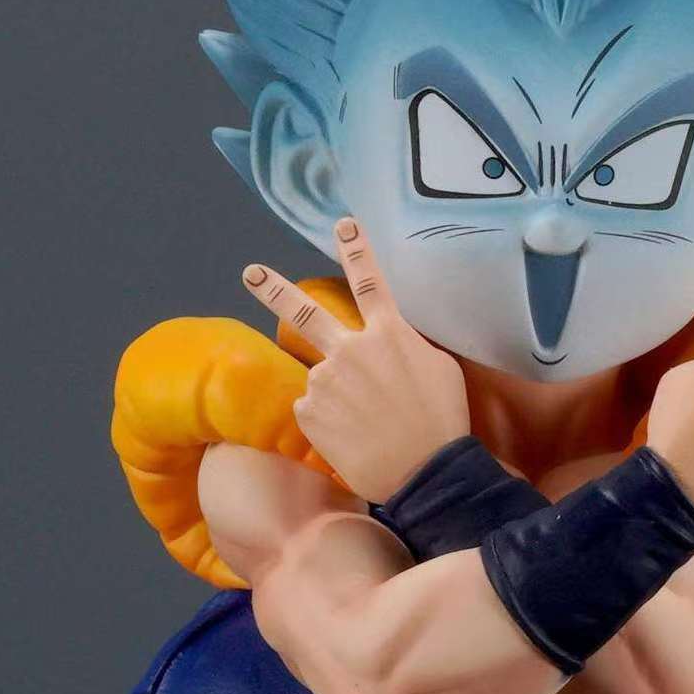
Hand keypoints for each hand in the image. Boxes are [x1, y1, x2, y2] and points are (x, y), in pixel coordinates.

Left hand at [242, 217, 469, 500]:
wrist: (425, 470)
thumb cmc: (442, 419)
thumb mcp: (440, 368)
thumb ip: (407, 346)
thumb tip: (388, 341)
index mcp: (388, 334)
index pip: (369, 281)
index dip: (356, 249)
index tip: (342, 223)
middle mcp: (349, 349)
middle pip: (304, 313)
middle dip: (273, 289)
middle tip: (251, 272)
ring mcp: (324, 381)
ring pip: (322, 378)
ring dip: (338, 395)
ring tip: (366, 424)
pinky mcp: (308, 412)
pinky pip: (314, 410)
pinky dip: (330, 421)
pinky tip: (354, 438)